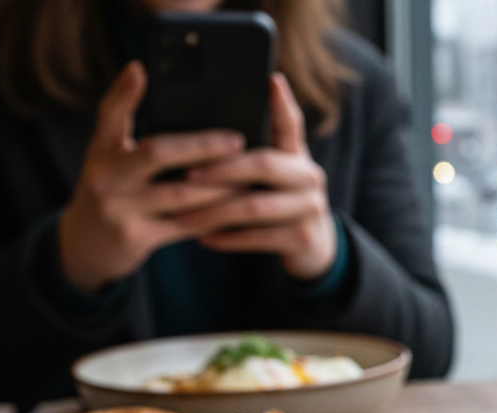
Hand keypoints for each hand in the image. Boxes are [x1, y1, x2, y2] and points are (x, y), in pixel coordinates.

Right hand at [58, 62, 245, 293]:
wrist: (83, 246)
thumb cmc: (109, 194)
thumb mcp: (107, 160)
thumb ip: (127, 132)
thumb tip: (155, 89)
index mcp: (101, 150)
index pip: (109, 114)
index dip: (124, 92)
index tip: (141, 70)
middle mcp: (105, 176)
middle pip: (157, 153)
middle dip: (201, 146)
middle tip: (236, 142)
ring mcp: (118, 208)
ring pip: (178, 194)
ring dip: (217, 187)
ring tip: (246, 178)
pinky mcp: (135, 238)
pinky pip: (182, 227)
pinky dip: (210, 219)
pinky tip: (234, 212)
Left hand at [178, 73, 337, 280]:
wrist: (312, 247)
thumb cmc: (279, 202)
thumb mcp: (274, 174)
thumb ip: (253, 152)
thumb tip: (205, 133)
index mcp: (298, 155)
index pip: (290, 123)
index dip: (281, 103)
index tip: (270, 80)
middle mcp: (310, 178)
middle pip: (263, 165)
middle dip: (220, 170)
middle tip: (185, 175)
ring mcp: (309, 209)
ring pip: (255, 207)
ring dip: (215, 211)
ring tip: (184, 216)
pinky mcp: (302, 238)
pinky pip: (258, 237)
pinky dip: (228, 238)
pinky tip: (205, 238)